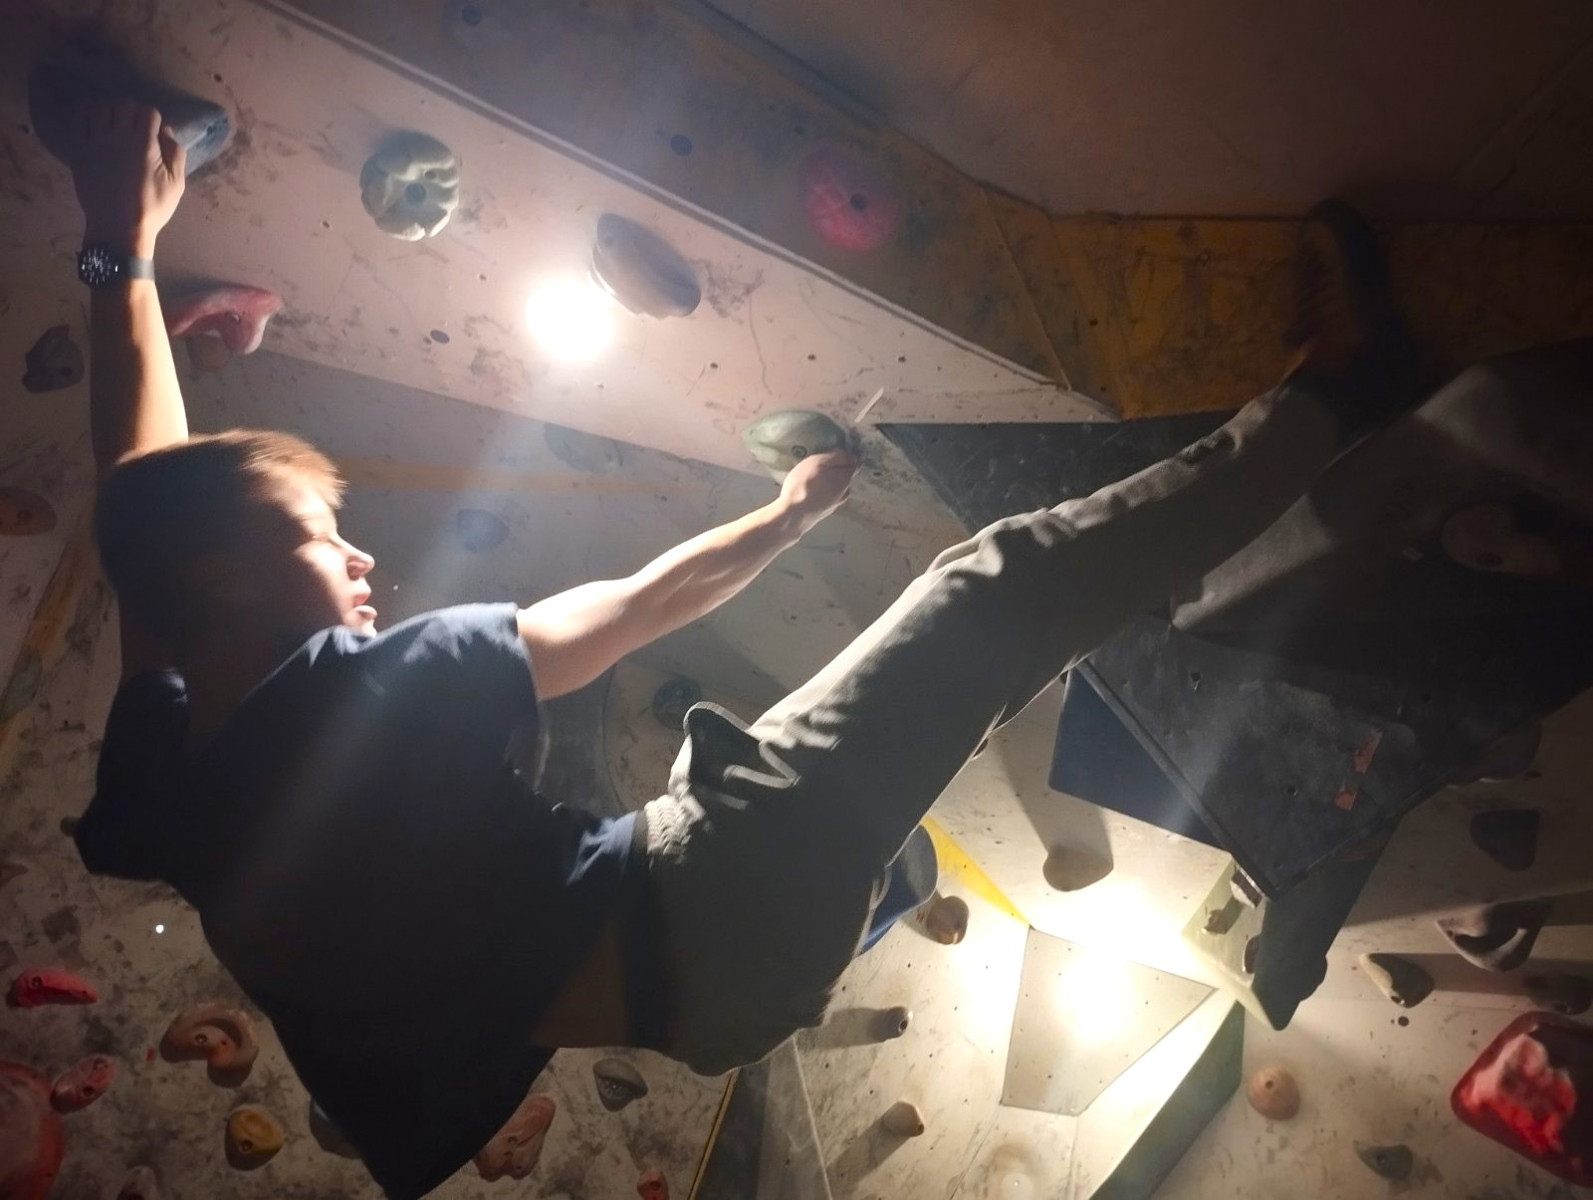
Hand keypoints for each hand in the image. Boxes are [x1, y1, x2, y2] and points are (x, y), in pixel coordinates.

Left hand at [67, 100, 185, 258]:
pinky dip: (87, 113)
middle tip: (135, 126)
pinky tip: (94, 120)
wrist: (118, 227)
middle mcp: (118, 137)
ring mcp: (95, 142)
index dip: (153, 119)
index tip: (154, 132)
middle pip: (124, 105)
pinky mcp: (79, 149)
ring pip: (101, 107)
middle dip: (133, 112)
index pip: (148, 112)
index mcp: (144, 145)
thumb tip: (166, 131)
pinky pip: (79, 120)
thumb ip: (175, 154)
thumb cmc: (152, 208)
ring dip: (111, 111)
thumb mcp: (176, 185)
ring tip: (115, 123)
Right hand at [778, 449, 857, 530]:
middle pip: (843, 476)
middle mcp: (845, 493)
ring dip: (826, 483)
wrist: (792, 516)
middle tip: (816, 466)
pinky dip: (819, 494)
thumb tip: (848, 455)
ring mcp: (835, 505)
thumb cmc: (805, 485)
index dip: (845, 456)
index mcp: (846, 478)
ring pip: (834, 488)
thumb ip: (836, 456)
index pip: (854, 463)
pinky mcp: (824, 513)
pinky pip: (825, 498)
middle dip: (834, 470)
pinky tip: (806, 493)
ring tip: (809, 480)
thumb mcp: (818, 461)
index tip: (832, 454)